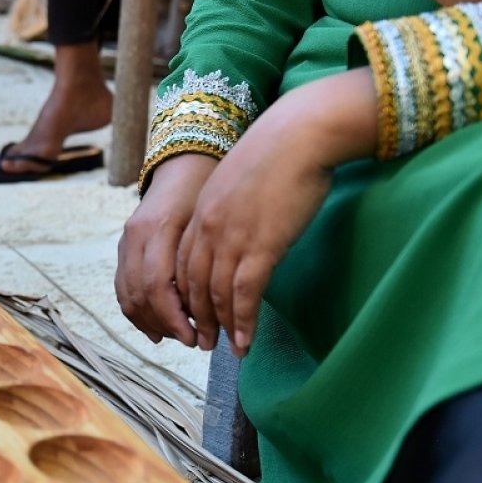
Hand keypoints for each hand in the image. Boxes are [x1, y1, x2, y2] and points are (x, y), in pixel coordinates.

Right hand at [116, 154, 217, 345]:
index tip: (196, 337)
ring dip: (149, 321)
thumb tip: (210, 308)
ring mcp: (125, 241)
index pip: (156, 284)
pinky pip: (122, 286)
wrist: (184, 163)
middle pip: (138, 293)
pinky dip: (136, 310)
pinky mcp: (124, 246)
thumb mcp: (210, 221)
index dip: (173, 316)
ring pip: (126, 293)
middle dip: (164, 323)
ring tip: (175, 336)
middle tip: (193, 341)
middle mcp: (134, 235)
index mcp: (157, 228)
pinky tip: (155, 326)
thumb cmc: (207, 191)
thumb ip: (203, 260)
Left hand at [176, 68, 377, 353]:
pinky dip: (243, 321)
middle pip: (192, 285)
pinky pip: (244, 294)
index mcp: (200, 212)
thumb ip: (232, 210)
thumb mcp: (241, 184)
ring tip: (227, 348)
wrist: (299, 134)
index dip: (185, 294)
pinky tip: (245, 341)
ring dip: (220, 327)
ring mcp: (231, 238)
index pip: (183, 264)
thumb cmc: (280, 155)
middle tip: (203, 342)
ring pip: (216, 294)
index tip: (191, 314)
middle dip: (196, 318)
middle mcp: (208, 228)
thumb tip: (242, 231)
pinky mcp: (260, 246)